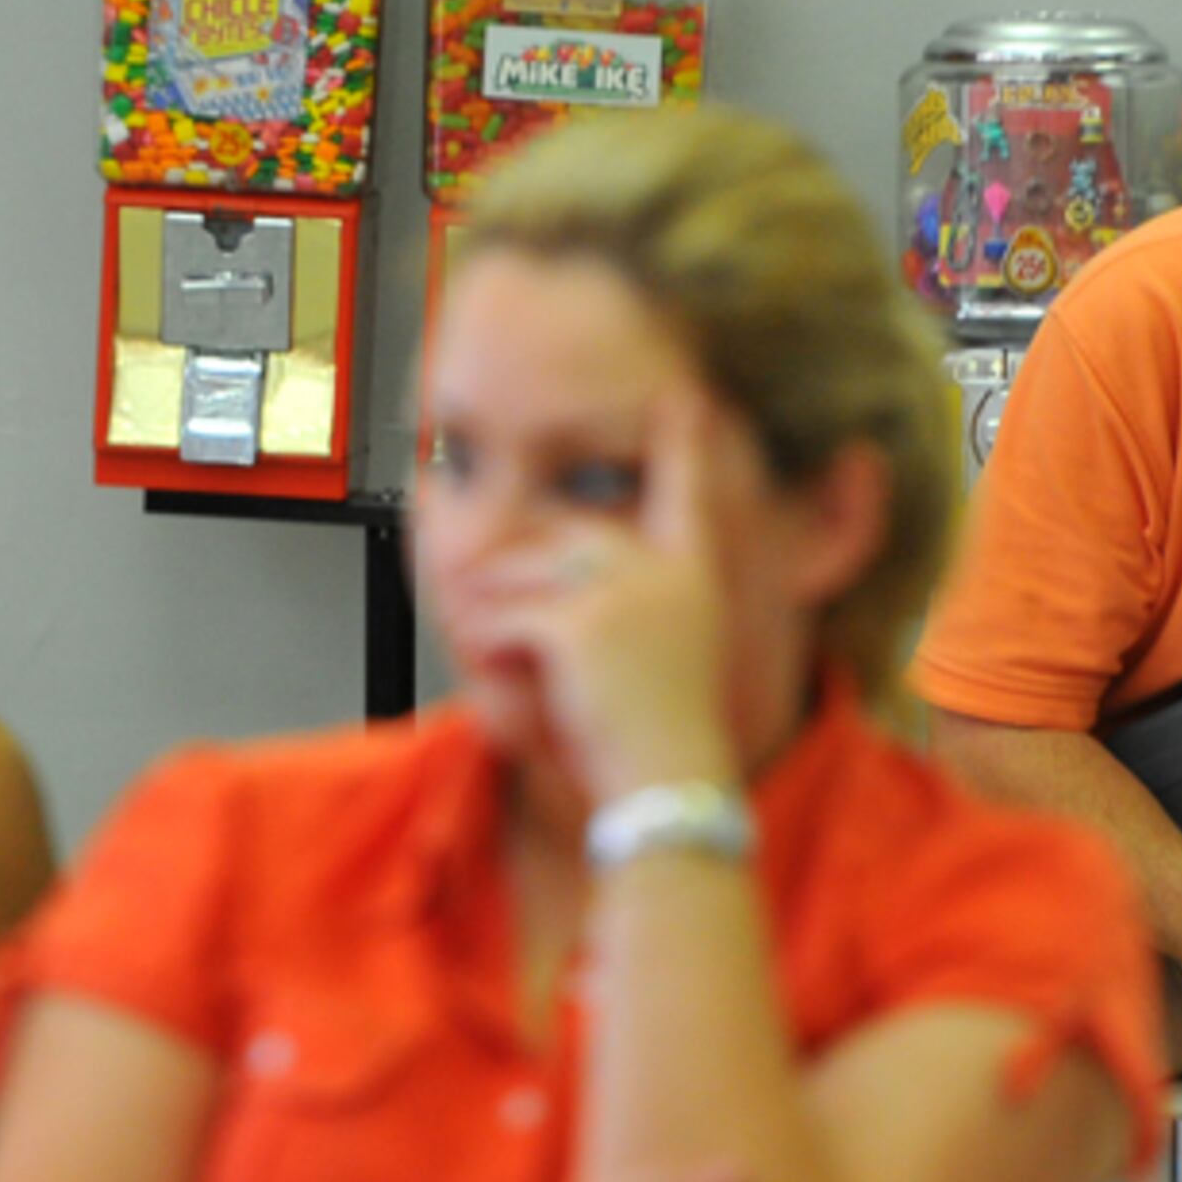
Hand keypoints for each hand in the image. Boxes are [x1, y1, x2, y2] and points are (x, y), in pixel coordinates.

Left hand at [436, 390, 740, 797]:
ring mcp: (619, 593)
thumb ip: (631, 604)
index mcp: (692, 576)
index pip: (689, 493)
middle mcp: (659, 571)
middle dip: (513, 574)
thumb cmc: (661, 736)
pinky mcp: (577, 624)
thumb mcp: (666, 655)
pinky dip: (490, 648)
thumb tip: (554, 572)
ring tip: (500, 656)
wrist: (670, 785)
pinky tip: (506, 675)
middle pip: (563, 537)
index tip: (686, 395)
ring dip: (492, 616)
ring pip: (520, 576)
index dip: (685, 443)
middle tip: (493, 611)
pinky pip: (503, 618)